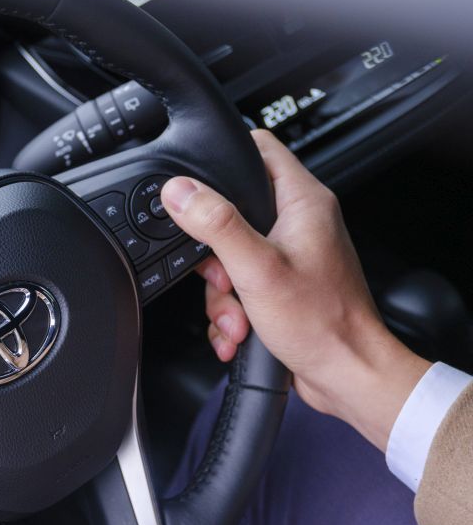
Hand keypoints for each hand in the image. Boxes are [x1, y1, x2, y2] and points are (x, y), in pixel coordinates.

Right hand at [161, 129, 430, 450]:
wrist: (345, 375)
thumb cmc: (322, 323)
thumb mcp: (256, 269)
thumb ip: (216, 224)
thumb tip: (179, 190)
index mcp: (302, 203)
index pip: (258, 150)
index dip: (222, 161)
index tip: (194, 187)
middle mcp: (298, 225)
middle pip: (229, 215)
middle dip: (213, 258)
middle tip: (224, 278)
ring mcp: (289, 257)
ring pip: (228, 260)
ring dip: (221, 297)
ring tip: (238, 319)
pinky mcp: (280, 289)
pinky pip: (237, 290)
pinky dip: (231, 315)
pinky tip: (238, 333)